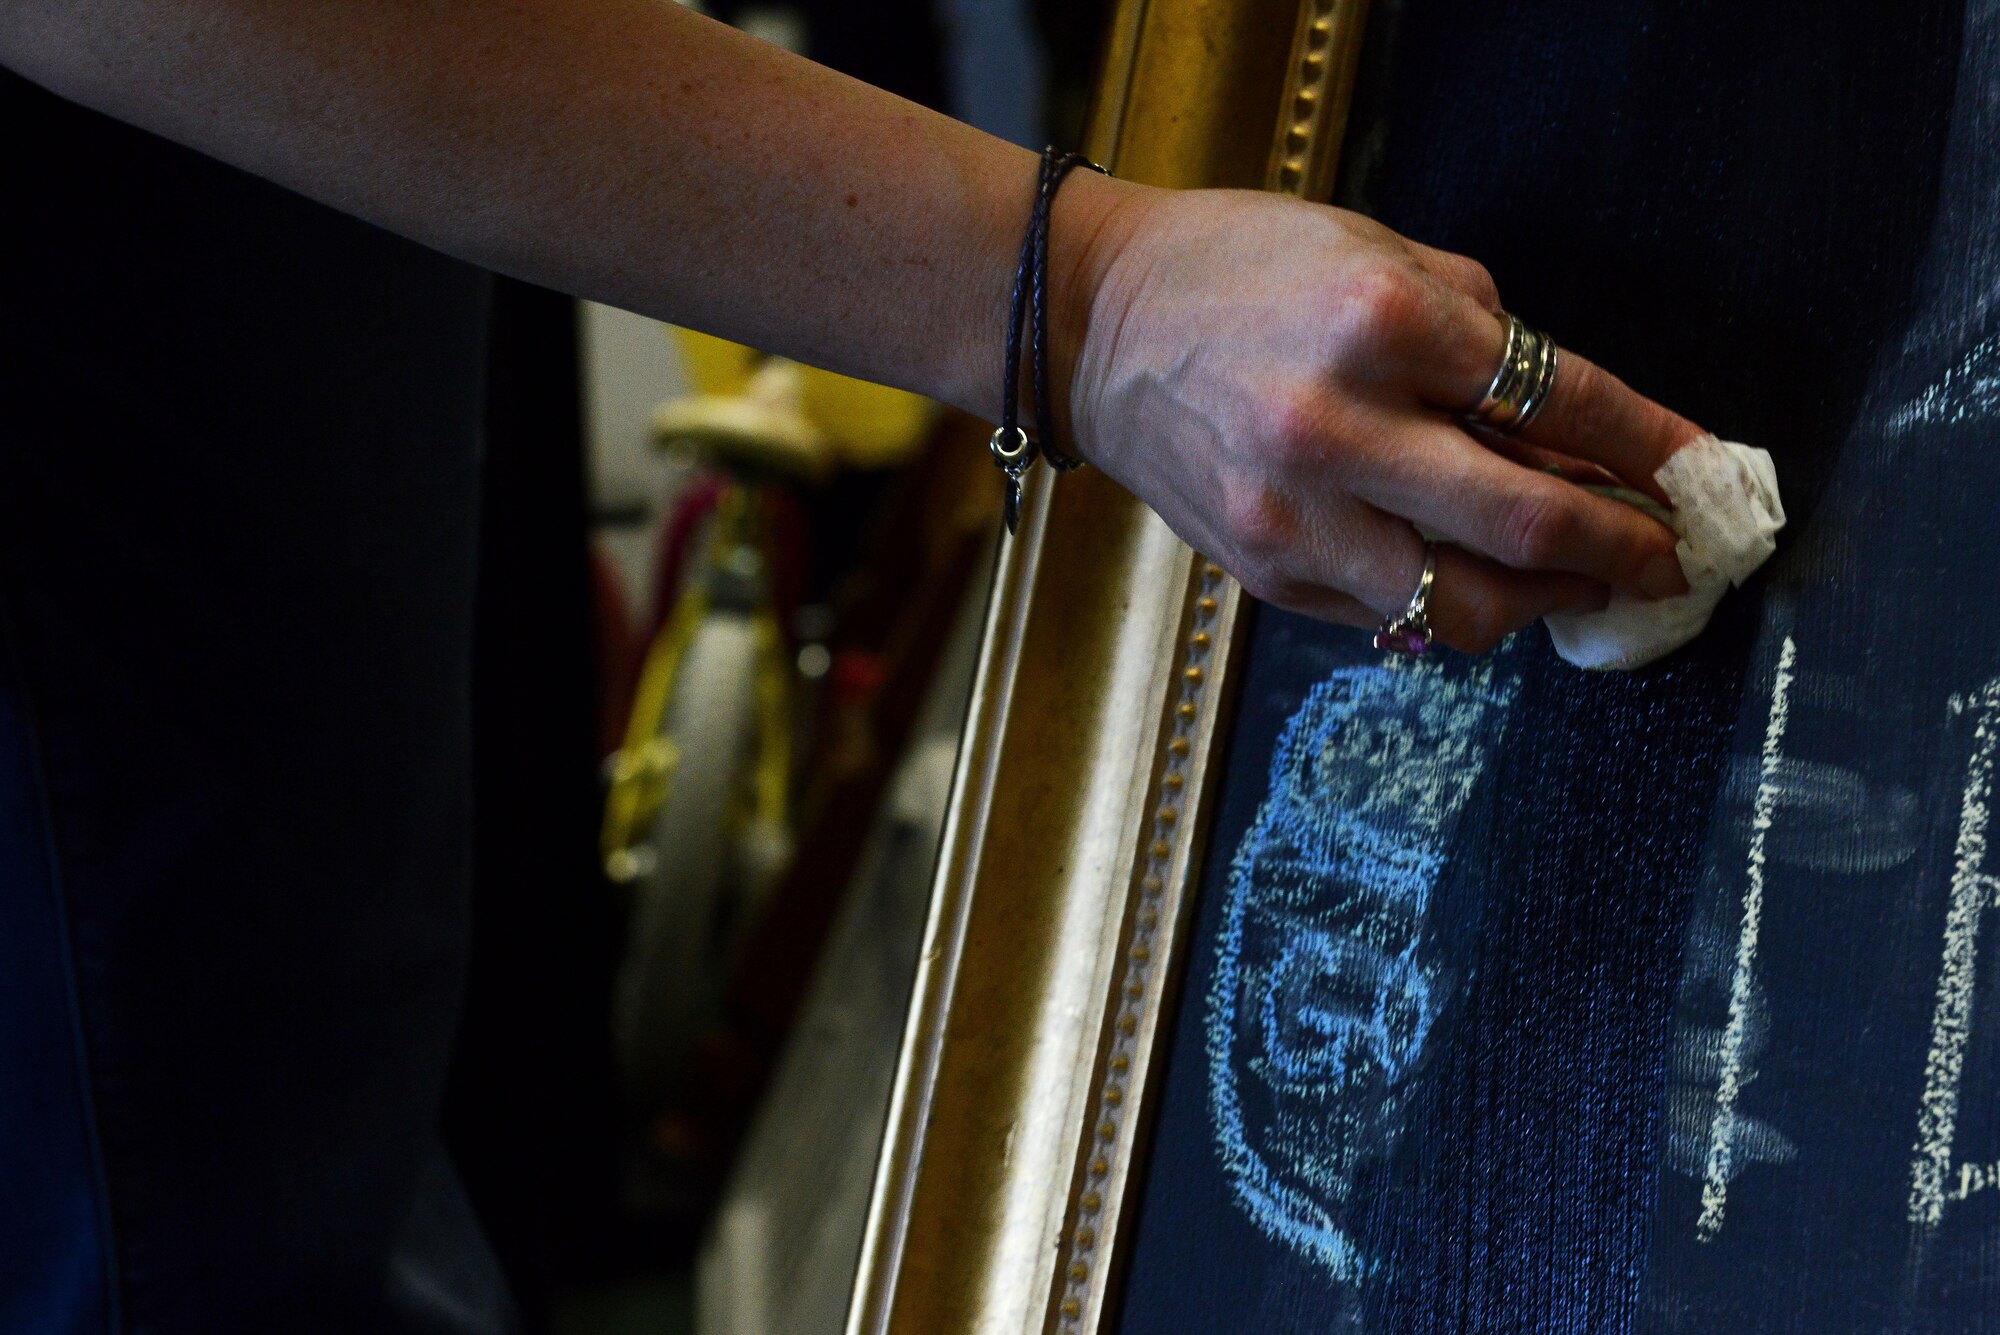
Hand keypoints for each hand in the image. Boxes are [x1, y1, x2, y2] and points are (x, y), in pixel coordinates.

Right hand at [1053, 179, 1695, 652]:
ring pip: (1467, 606)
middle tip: (1667, 559)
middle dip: (1622, 549)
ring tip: (1580, 583)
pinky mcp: (1267, 570)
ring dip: (1548, 601)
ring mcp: (1297, 515)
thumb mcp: (1375, 253)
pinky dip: (1456, 603)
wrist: (1092, 325)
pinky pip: (1393, 614)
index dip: (1650, 446)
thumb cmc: (1238, 271)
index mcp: (1379, 325)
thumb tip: (1576, 431)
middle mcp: (1338, 429)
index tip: (1698, 470)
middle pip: (1526, 524)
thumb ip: (1482, 336)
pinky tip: (1478, 576)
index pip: (1560, 403)